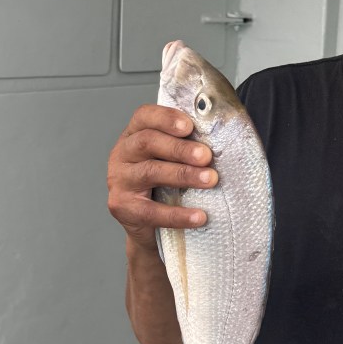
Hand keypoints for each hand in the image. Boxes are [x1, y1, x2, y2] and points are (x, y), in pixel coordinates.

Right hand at [107, 104, 217, 249]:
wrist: (149, 227)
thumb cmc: (165, 184)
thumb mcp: (172, 159)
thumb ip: (187, 145)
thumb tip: (222, 139)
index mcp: (134, 134)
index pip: (144, 116)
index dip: (166, 118)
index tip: (189, 126)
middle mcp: (122, 154)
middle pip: (148, 142)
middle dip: (180, 148)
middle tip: (206, 156)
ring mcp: (120, 181)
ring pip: (150, 172)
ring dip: (184, 174)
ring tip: (210, 180)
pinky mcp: (123, 208)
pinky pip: (151, 211)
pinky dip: (177, 214)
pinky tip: (199, 216)